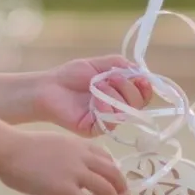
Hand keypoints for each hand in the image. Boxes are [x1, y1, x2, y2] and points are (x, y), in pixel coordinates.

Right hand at [0, 132, 130, 194]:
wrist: (9, 151)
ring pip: (106, 189)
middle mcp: (82, 157)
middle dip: (122, 189)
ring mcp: (75, 173)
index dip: (115, 172)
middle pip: (112, 173)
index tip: (117, 183)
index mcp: (78, 145)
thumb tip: (69, 170)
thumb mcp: (53, 144)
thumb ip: (66, 155)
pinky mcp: (65, 189)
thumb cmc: (22, 148)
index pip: (105, 157)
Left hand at [34, 55, 153, 137]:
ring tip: (98, 85)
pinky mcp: (95, 130)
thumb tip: (140, 71)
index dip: (145, 88)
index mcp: (119, 93)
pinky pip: (110, 123)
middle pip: (138, 105)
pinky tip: (94, 99)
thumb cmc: (71, 76)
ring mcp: (106, 120)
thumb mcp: (98, 64)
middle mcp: (116, 108)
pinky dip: (106, 108)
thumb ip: (120, 65)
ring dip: (114, 95)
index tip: (140, 78)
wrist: (48, 87)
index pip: (142, 95)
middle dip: (129, 88)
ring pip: (126, 113)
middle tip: (113, 78)